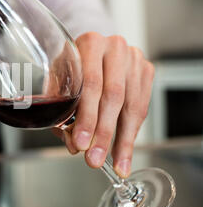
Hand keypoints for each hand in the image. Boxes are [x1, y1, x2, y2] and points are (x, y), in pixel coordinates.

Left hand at [56, 32, 154, 177]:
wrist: (90, 50)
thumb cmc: (71, 67)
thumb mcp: (59, 84)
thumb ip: (62, 112)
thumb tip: (73, 145)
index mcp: (90, 43)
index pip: (91, 85)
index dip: (87, 117)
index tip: (81, 143)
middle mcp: (115, 47)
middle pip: (113, 96)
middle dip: (104, 133)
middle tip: (95, 158)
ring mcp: (134, 58)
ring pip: (131, 105)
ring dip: (122, 139)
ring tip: (115, 163)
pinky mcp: (146, 70)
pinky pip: (142, 107)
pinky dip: (132, 133)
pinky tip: (124, 150)